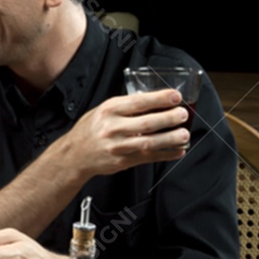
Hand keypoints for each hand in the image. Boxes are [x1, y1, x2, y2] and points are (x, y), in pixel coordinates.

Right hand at [65, 88, 189, 177]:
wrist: (74, 156)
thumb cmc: (89, 131)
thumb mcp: (102, 110)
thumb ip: (124, 106)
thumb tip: (152, 101)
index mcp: (109, 110)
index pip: (139, 102)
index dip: (160, 99)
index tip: (175, 97)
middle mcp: (113, 128)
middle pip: (147, 123)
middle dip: (169, 118)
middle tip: (183, 115)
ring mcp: (118, 147)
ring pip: (149, 142)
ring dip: (170, 139)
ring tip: (184, 134)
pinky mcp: (122, 162)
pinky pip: (147, 158)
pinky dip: (164, 155)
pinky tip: (176, 151)